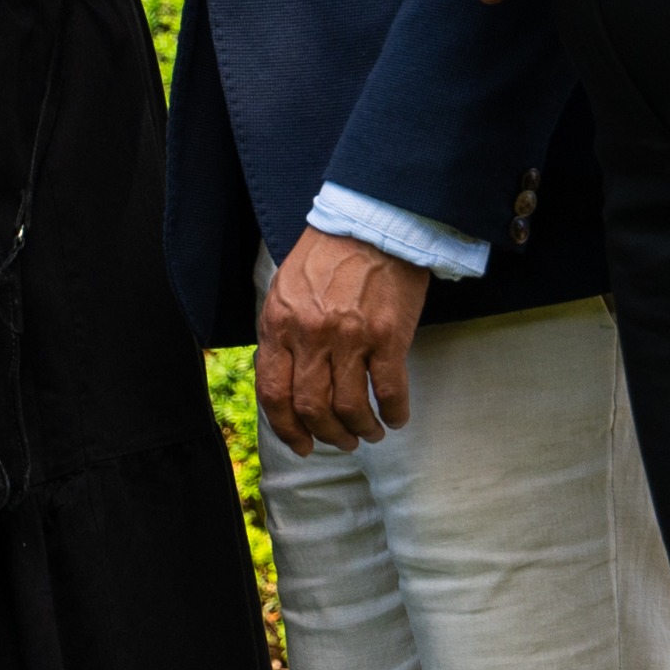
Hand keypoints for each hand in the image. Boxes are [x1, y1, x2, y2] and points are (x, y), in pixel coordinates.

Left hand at [256, 228, 431, 456]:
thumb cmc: (327, 257)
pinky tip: (396, 418)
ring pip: (349, 407)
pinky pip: (389, 390)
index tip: (301, 444)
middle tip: (340, 442)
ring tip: (369, 433)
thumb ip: (280, 335)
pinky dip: (393, 412)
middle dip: (326, 435)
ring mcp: (349, 337)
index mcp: (279, 325)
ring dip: (360, 430)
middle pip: (310, 407)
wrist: (373, 225)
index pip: (273, 393)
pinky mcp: (388, 336)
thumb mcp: (285, 292)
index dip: (286, 428)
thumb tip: (282, 380)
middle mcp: (310, 336)